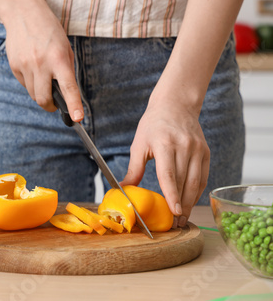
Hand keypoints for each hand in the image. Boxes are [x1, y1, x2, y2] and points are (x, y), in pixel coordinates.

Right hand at [3, 7, 83, 121]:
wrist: (23, 13)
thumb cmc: (49, 32)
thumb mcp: (65, 48)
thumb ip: (66, 70)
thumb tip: (65, 94)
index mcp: (59, 58)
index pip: (68, 87)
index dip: (74, 105)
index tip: (77, 118)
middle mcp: (41, 63)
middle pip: (44, 99)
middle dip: (50, 106)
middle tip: (55, 105)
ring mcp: (25, 65)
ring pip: (33, 94)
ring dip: (40, 93)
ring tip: (44, 77)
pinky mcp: (14, 66)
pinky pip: (24, 84)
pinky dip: (31, 82)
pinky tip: (32, 67)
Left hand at [121, 99, 209, 227]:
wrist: (175, 104)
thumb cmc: (153, 124)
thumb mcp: (139, 144)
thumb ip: (134, 169)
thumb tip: (123, 189)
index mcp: (165, 144)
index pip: (169, 175)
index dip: (172, 195)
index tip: (175, 212)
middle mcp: (184, 146)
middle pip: (184, 182)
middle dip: (181, 205)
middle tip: (176, 224)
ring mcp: (198, 149)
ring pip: (196, 182)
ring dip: (190, 202)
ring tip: (183, 218)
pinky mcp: (205, 152)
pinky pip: (202, 177)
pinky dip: (197, 191)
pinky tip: (190, 202)